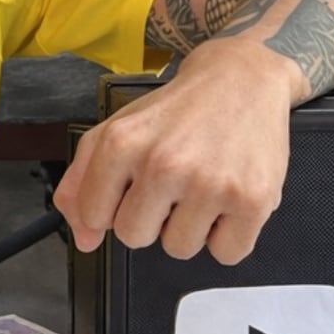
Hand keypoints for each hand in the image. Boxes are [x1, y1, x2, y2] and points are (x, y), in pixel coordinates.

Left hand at [52, 42, 293, 264]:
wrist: (243, 79)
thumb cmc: (182, 110)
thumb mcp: (118, 130)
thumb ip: (82, 182)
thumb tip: (85, 240)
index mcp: (122, 144)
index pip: (95, 216)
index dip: (115, 205)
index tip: (134, 186)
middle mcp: (164, 163)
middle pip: (135, 238)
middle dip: (152, 218)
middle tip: (174, 184)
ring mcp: (209, 183)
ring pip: (180, 248)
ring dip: (191, 227)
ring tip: (204, 187)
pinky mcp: (251, 199)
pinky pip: (227, 254)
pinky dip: (230, 235)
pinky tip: (230, 199)